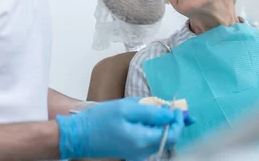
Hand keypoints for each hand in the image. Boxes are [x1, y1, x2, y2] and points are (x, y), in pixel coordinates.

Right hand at [56, 97, 184, 159]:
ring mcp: (137, 153)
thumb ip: (151, 111)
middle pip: (168, 137)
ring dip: (162, 123)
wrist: (78, 135)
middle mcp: (143, 151)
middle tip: (171, 106)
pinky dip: (152, 127)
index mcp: (143, 141)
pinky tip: (145, 115)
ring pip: (159, 137)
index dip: (179, 119)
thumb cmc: (100, 119)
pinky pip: (149, 138)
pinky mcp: (132, 151)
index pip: (173, 134)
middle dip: (172, 121)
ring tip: (155, 107)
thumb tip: (170, 112)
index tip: (178, 106)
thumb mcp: (126, 108)